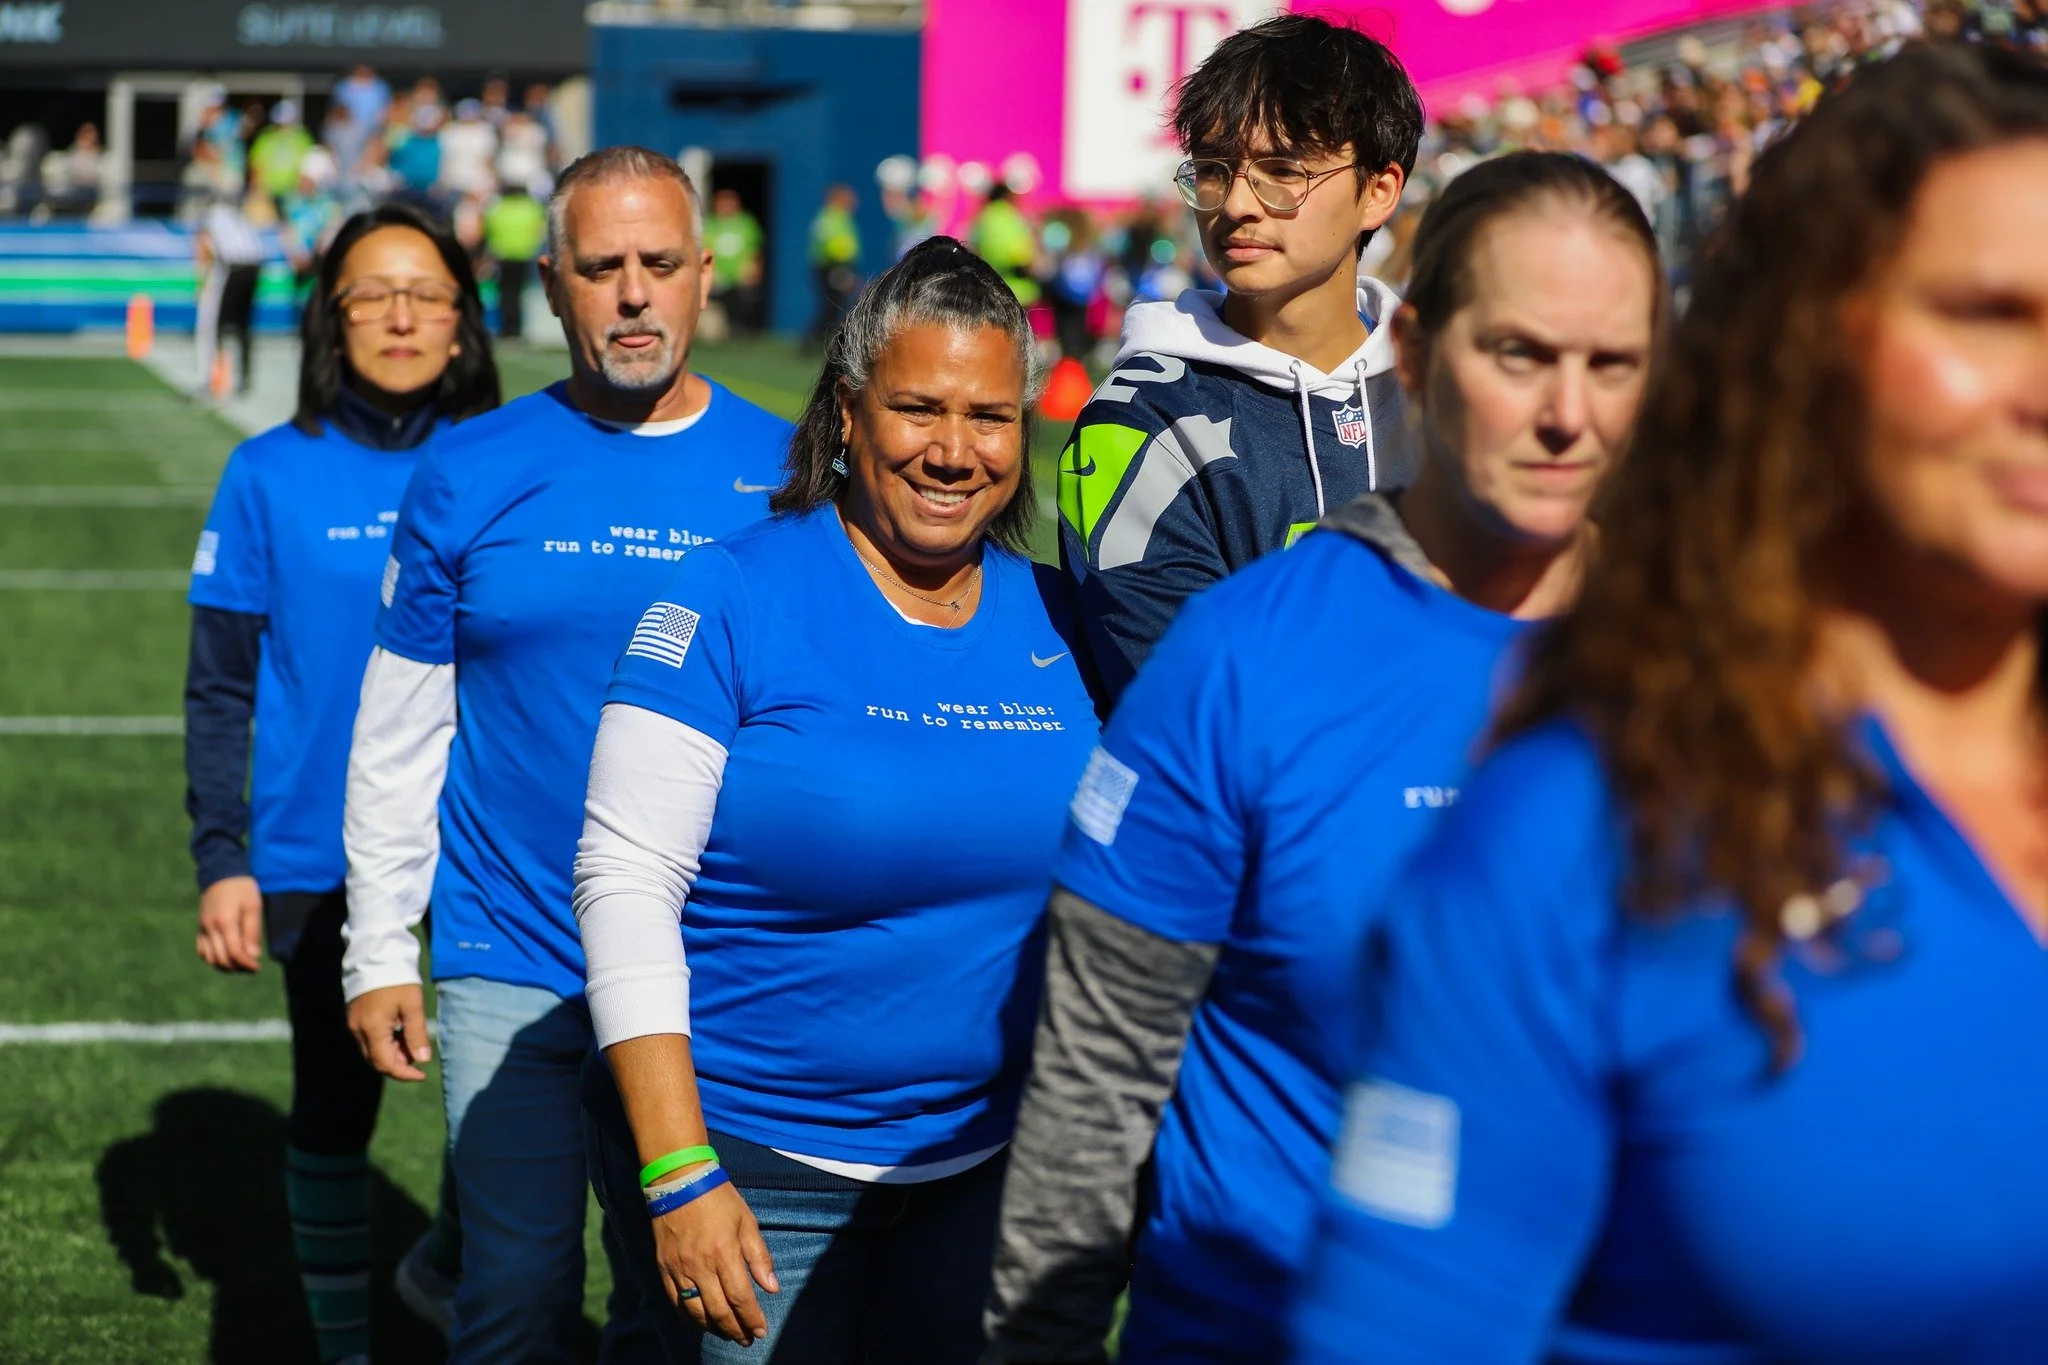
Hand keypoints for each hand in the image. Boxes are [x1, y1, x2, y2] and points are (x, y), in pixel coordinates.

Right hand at [196, 875, 262, 972]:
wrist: (220, 873)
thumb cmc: (242, 889)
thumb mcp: (253, 906)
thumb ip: (252, 932)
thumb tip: (253, 956)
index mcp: (225, 922)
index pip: (234, 952)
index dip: (246, 964)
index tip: (257, 967)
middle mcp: (210, 928)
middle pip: (221, 959)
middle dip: (237, 967)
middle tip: (251, 967)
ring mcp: (202, 929)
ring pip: (209, 958)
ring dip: (225, 965)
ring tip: (240, 962)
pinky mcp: (200, 928)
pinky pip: (202, 951)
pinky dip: (213, 958)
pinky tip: (226, 956)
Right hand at [347, 983, 431, 1081]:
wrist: (376, 954)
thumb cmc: (398, 978)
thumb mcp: (413, 1006)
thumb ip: (417, 1034)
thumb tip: (422, 1060)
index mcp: (371, 1028)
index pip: (385, 1063)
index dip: (404, 1073)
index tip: (422, 1074)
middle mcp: (357, 1030)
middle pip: (376, 1061)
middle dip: (399, 1064)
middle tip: (419, 1056)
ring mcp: (353, 1023)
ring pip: (371, 1051)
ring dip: (392, 1054)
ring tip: (413, 1043)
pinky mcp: (354, 1017)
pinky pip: (368, 1040)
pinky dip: (384, 1043)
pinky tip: (400, 1034)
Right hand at [650, 1179, 777, 1344]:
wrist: (679, 1181)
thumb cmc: (719, 1198)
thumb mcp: (747, 1221)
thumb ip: (759, 1256)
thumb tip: (771, 1288)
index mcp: (724, 1252)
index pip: (740, 1297)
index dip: (751, 1318)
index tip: (760, 1331)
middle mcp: (700, 1265)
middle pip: (718, 1310)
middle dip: (735, 1329)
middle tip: (745, 1339)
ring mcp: (679, 1268)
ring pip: (695, 1311)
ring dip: (713, 1328)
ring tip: (727, 1333)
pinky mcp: (664, 1267)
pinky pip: (675, 1302)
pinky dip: (689, 1318)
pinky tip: (701, 1322)